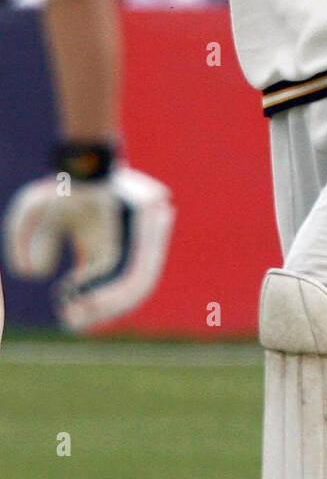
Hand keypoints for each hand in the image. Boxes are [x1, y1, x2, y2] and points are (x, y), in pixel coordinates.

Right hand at [3, 167, 174, 329]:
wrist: (84, 160)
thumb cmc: (61, 186)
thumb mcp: (32, 217)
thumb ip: (25, 242)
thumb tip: (35, 272)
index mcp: (105, 252)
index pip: (104, 291)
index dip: (88, 310)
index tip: (66, 315)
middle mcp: (127, 251)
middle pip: (123, 294)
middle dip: (99, 312)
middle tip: (72, 318)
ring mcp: (141, 243)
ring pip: (136, 287)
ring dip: (108, 305)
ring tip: (80, 311)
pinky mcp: (149, 236)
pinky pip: (140, 270)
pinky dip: (118, 288)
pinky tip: (91, 294)